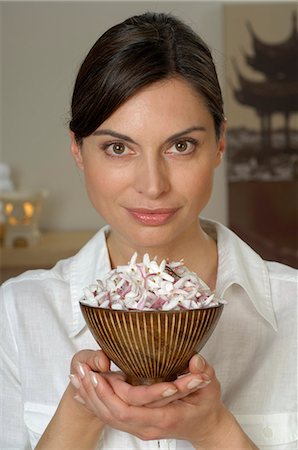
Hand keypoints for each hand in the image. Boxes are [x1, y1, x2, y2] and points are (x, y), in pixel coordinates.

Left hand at [69, 351, 224, 444]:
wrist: (206, 426)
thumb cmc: (206, 404)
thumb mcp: (210, 386)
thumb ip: (203, 373)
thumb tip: (195, 360)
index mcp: (164, 417)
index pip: (128, 410)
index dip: (109, 393)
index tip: (96, 372)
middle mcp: (149, 427)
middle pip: (112, 414)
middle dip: (93, 392)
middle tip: (79, 369)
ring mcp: (141, 428)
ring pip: (109, 418)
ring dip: (90, 397)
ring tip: (75, 376)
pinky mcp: (137, 425)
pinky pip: (112, 418)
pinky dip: (96, 404)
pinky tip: (83, 392)